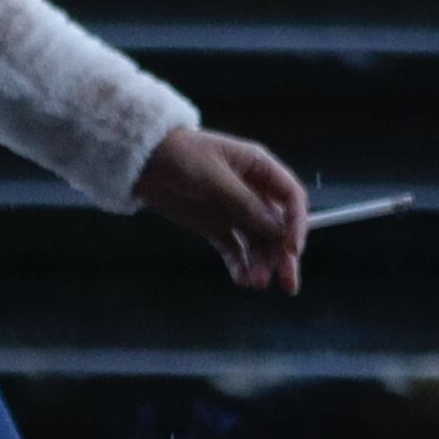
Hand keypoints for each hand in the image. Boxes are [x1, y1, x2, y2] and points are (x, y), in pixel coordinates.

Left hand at [135, 126, 308, 294]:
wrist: (142, 161)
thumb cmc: (180, 155)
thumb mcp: (213, 176)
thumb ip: (244, 203)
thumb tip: (277, 228)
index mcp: (259, 169)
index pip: (291, 198)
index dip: (297, 224)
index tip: (293, 250)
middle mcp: (253, 192)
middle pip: (278, 227)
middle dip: (284, 255)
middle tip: (287, 283)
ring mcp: (235, 211)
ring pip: (258, 242)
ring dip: (260, 263)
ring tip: (254, 283)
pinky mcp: (216, 227)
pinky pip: (235, 249)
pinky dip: (240, 265)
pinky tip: (242, 280)